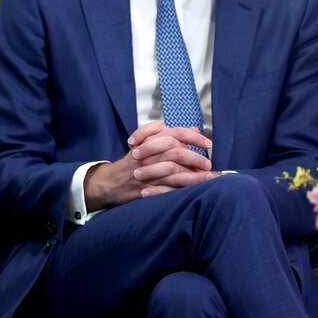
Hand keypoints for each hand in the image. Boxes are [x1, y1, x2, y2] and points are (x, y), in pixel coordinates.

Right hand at [84, 121, 215, 210]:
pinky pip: (168, 187)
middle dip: (195, 156)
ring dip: (193, 173)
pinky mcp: (146, 187)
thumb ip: (169, 135)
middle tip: (208, 162)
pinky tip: (195, 188)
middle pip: (175, 150)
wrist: (110, 181)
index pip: (174, 133)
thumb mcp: (146, 143)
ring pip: (173, 170)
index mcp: (148, 140)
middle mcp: (147, 154)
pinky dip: (183, 187)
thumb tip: (192, 129)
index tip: (207, 143)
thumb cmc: (131, 162)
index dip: (193, 137)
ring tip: (208, 175)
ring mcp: (146, 171)